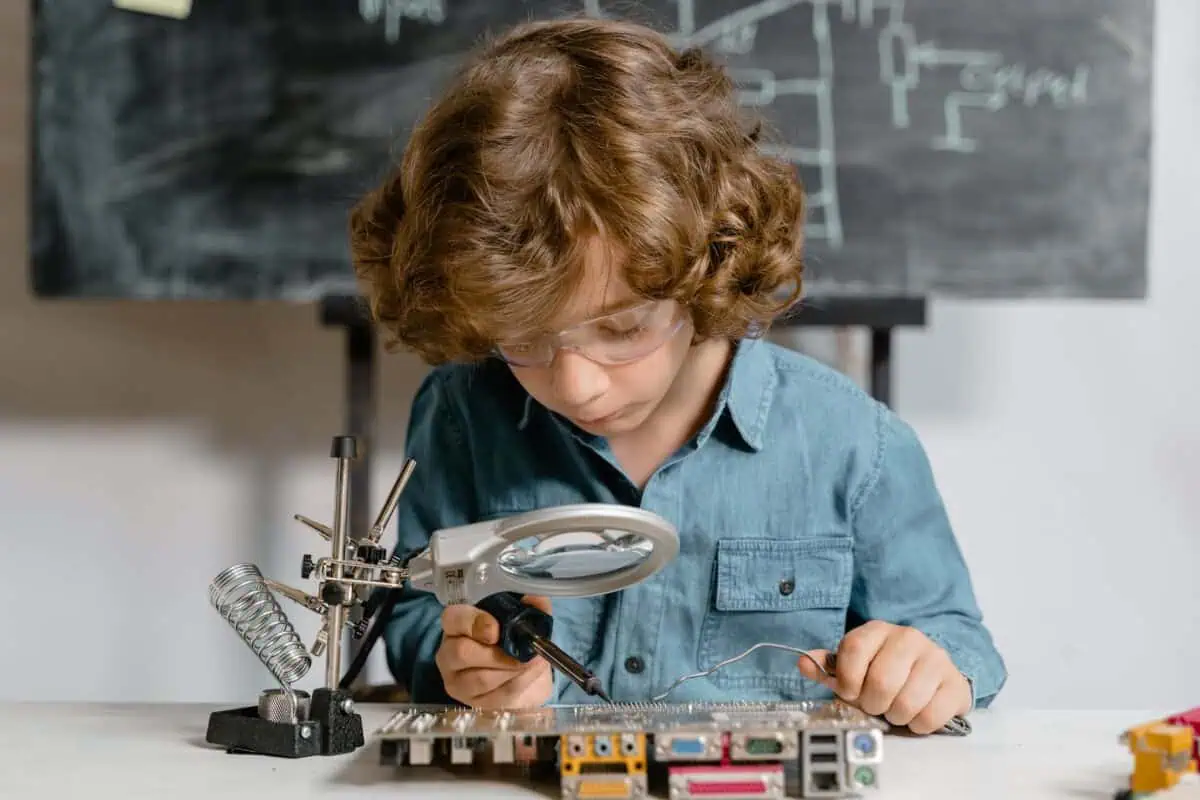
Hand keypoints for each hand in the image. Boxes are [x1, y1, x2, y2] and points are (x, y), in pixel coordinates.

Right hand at [435, 595, 553, 708]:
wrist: (527, 673)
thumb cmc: (516, 640)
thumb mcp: (523, 618)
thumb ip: (531, 606)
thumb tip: (537, 600)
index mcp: (456, 624)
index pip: (453, 619)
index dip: (473, 623)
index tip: (496, 630)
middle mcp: (449, 653)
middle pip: (462, 652)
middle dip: (498, 653)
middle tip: (522, 650)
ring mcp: (458, 681)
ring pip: (481, 678)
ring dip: (513, 669)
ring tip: (533, 661)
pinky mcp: (473, 703)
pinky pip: (496, 696)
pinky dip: (519, 683)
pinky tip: (531, 673)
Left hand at [797, 621, 970, 734]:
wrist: (933, 674)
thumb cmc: (887, 671)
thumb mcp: (855, 665)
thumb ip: (829, 667)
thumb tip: (803, 663)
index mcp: (877, 630)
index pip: (853, 649)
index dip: (847, 680)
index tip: (849, 692)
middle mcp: (908, 638)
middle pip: (881, 681)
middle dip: (872, 703)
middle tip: (875, 705)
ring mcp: (936, 658)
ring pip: (907, 701)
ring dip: (896, 716)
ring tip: (895, 710)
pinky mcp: (955, 684)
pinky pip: (931, 716)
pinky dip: (918, 724)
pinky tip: (916, 715)